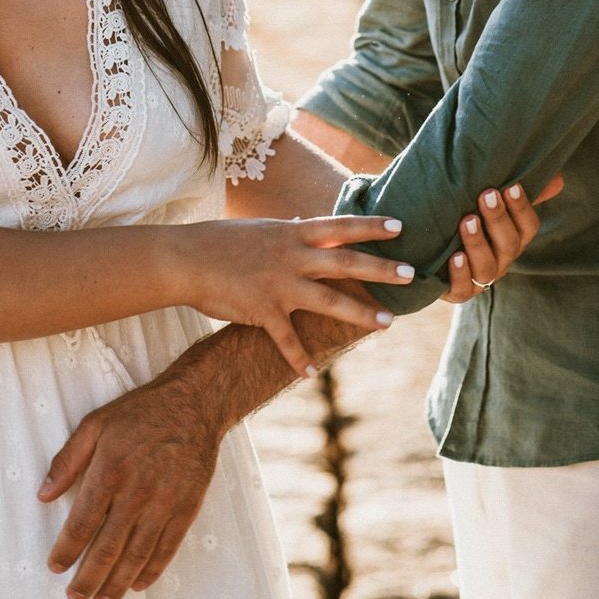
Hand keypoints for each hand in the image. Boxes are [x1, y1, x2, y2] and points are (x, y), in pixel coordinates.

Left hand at [39, 369, 221, 598]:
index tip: (55, 568)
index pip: (82, 522)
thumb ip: (67, 460)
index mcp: (109, 471)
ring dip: (119, 582)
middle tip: (76, 598)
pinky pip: (168, 546)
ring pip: (137, 553)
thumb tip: (44, 495)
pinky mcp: (187, 506)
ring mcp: (164, 502)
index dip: (67, 550)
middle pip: (108, 546)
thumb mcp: (95, 424)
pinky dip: (152, 569)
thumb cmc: (140, 412)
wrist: (194, 404)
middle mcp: (136, 492)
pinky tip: (139, 583)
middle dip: (89, 577)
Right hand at [176, 214, 413, 377]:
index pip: (340, 226)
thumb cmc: (222, 242)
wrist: (186, 259)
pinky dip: (299, 359)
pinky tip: (313, 374)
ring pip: (328, 302)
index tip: (401, 226)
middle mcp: (291, 257)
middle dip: (381, 269)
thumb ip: (290, 233)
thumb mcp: (262, 230)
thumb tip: (310, 225)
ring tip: (387, 323)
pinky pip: (287, 340)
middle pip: (346, 263)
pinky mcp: (262, 311)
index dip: (371, 226)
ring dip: (360, 314)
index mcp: (292, 234)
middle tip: (411, 273)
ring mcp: (278, 285)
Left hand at [441, 175, 564, 305]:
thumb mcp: (487, 204)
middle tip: (487, 195)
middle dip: (499, 219)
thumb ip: (514, 192)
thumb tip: (558, 179)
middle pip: (509, 244)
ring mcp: (481, 279)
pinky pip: (463, 288)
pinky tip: (454, 256)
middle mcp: (501, 260)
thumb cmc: (465, 219)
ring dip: (478, 243)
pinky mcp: (458, 291)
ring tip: (467, 220)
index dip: (522, 208)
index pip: (528, 226)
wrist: (431, 254)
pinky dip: (460, 273)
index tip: (511, 186)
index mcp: (513, 239)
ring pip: (487, 267)